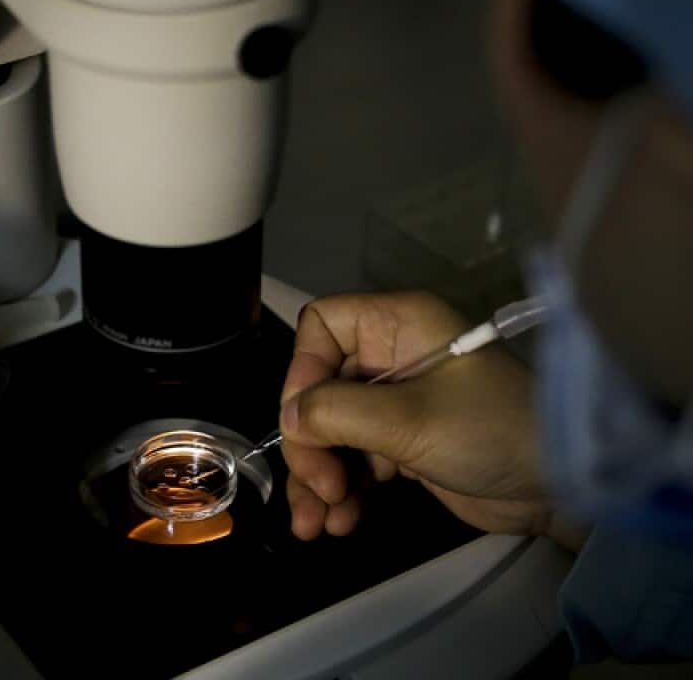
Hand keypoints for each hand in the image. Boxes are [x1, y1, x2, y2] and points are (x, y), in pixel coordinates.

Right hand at [279, 292, 552, 540]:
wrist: (562, 487)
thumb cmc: (491, 431)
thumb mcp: (410, 420)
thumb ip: (337, 413)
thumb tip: (287, 420)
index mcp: (398, 325)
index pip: (323, 326)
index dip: (303, 370)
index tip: (303, 422)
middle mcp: (392, 356)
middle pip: (318, 388)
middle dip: (311, 444)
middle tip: (319, 488)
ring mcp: (396, 403)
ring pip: (330, 431)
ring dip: (318, 478)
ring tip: (316, 524)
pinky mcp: (404, 445)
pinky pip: (353, 460)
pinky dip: (341, 491)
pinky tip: (341, 523)